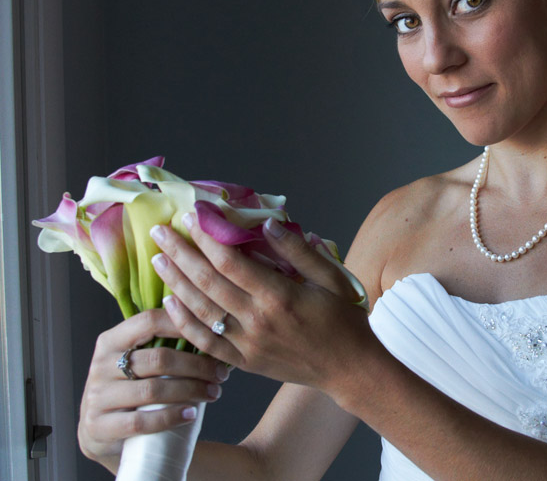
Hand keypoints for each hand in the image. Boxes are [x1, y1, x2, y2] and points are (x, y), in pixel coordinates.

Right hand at [78, 310, 227, 470]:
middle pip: (158, 358)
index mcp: (111, 341)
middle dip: (197, 366)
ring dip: (191, 390)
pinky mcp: (99, 426)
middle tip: (221, 374)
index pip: (149, 321)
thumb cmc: (133, 389)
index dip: (184, 325)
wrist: (103, 432)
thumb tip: (211, 330)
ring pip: (153, 390)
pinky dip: (171, 417)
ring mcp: (97, 396)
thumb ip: (162, 344)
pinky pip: (141, 421)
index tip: (213, 336)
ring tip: (214, 393)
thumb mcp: (139, 362)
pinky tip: (191, 414)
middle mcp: (100, 365)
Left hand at [149, 214, 374, 391]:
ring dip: (176, 282)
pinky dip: (184, 322)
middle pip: (208, 282)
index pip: (231, 261)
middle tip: (161, 231)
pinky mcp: (244, 362)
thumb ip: (299, 251)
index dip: (207, 237)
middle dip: (181, 253)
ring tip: (158, 259)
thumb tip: (268, 224)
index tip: (194, 216)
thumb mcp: (333, 278)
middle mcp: (258, 320)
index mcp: (280, 295)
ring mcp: (247, 344)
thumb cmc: (345, 320)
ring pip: (201, 310)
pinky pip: (205, 343)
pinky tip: (169, 302)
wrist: (350, 368)